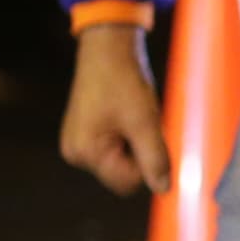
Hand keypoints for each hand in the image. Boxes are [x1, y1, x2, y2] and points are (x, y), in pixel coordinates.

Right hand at [60, 23, 170, 196]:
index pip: (128, 183)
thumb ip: (155, 159)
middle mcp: (76, 153)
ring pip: (121, 161)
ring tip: (134, 115)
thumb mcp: (145, 122)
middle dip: (140, 154)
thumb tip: (163, 190)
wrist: (107, 49)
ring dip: (136, 144)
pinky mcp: (85, 134)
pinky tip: (127, 113)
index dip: (148, 165)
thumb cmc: (123, 81)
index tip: (152, 137)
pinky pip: (114, 148)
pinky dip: (127, 135)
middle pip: (123, 174)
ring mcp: (78, 143)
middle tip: (143, 122)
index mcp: (85, 152)